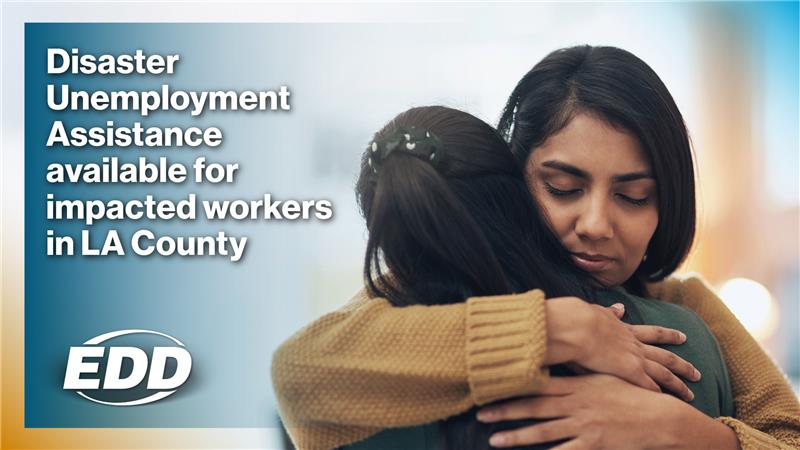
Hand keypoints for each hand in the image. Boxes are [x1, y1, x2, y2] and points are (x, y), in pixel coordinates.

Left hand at [477, 375, 738, 448]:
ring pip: (543, 431)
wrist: (660, 418)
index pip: (539, 382)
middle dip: (506, 410)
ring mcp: (584, 425)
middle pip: (535, 406)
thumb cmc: (632, 395)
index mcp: (578, 385)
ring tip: (494, 440)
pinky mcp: (593, 445)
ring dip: (517, 436)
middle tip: (480, 412)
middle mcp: (577, 404)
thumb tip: (559, 359)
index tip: (492, 383)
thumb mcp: (604, 378)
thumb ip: (579, 371)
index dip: (514, 384)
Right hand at [545, 297, 699, 399]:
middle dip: (682, 365)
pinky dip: (658, 394)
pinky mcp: (630, 372)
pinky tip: (666, 403)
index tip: (682, 337)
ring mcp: (635, 359)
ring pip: (664, 373)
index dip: (669, 336)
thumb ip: (610, 312)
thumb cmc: (582, 319)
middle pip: (666, 356)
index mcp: (626, 330)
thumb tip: (620, 307)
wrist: (579, 327)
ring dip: (678, 384)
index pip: (653, 333)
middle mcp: (635, 345)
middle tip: (697, 373)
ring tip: (691, 394)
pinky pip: (649, 386)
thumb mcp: (599, 312)